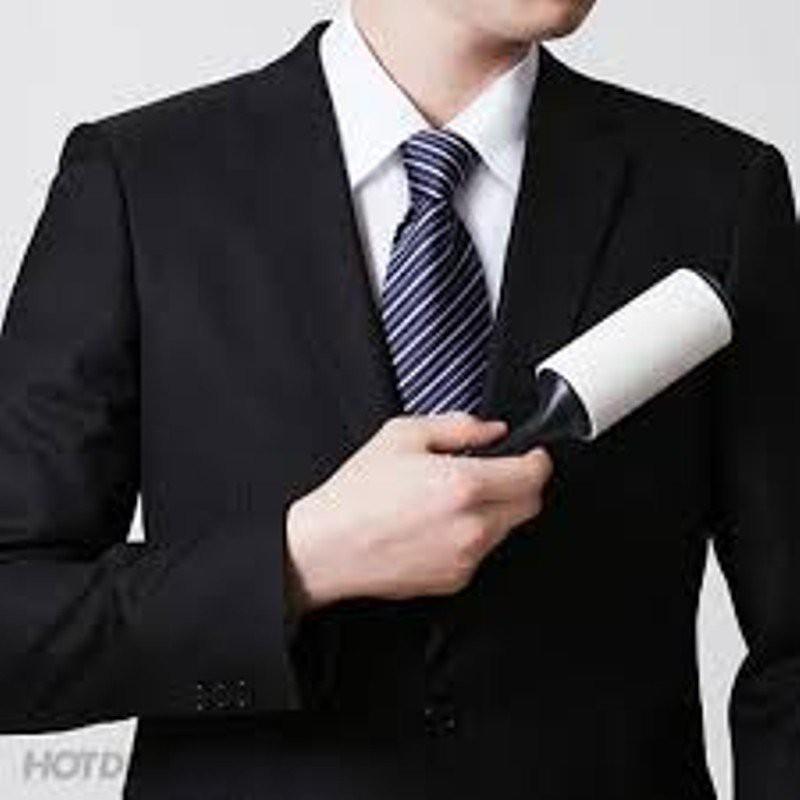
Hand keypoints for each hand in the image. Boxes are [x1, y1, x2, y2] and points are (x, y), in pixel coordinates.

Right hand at [285, 411, 553, 614]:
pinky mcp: (455, 580)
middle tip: (500, 471)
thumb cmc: (356, 496)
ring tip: (456, 498)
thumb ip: (457, 426)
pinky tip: (441, 523)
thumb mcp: (402, 436)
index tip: (533, 454)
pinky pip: (483, 552)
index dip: (539, 459)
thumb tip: (491, 430)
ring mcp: (466, 557)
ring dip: (499, 509)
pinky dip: (475, 534)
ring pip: (508, 529)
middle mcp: (473, 526)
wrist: (327, 548)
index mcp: (463, 485)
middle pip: (530, 505)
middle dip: (523, 484)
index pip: (532, 475)